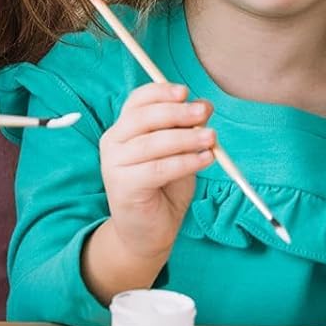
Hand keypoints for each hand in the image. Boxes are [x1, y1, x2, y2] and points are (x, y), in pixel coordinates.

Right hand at [99, 82, 214, 262]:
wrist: (147, 233)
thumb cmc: (163, 189)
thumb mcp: (177, 152)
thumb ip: (185, 130)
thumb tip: (204, 105)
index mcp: (123, 129)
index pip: (137, 101)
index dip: (160, 92)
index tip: (185, 91)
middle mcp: (113, 142)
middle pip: (144, 118)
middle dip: (177, 112)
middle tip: (204, 112)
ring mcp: (114, 164)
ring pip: (154, 143)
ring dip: (186, 138)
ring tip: (211, 138)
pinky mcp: (124, 186)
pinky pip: (159, 168)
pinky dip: (185, 162)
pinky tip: (205, 159)